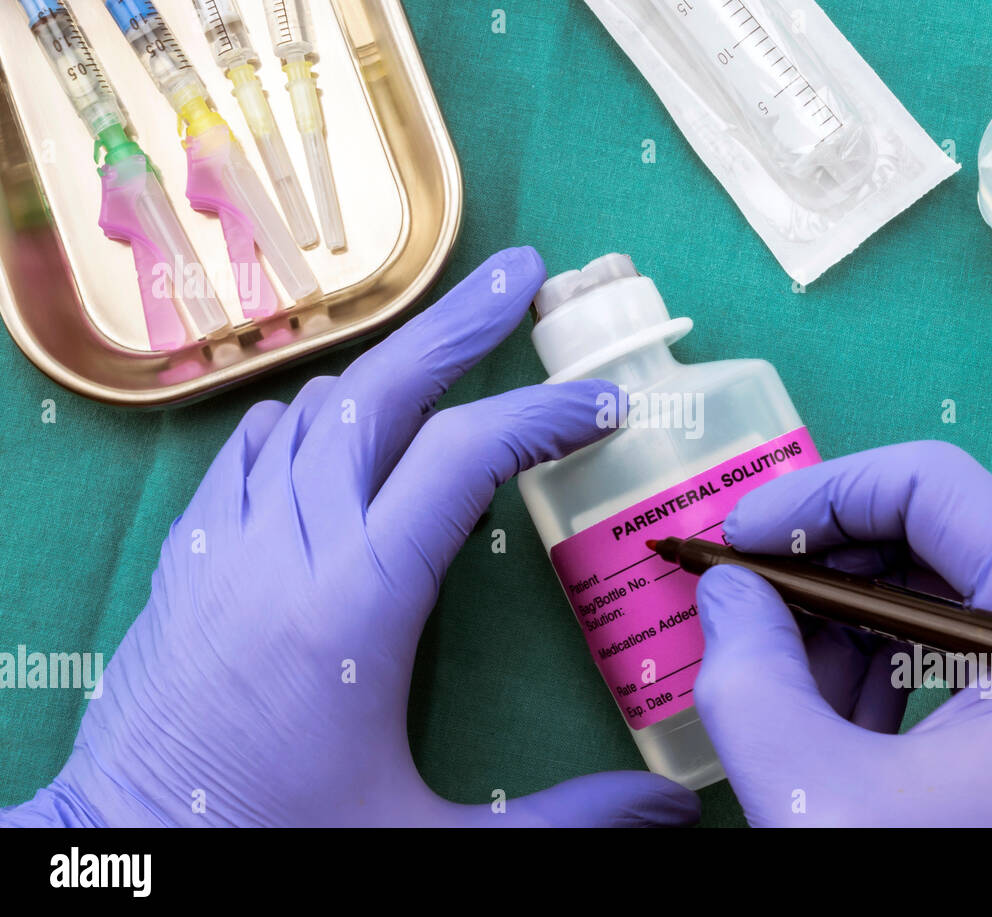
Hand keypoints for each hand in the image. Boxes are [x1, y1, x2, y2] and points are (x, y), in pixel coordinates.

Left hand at [1, 247, 698, 827]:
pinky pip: (248, 450)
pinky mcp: (187, 560)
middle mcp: (288, 549)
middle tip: (518, 273)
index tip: (600, 411)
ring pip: (310, 411)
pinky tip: (331, 429)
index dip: (540, 418)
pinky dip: (302, 421)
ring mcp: (227, 545)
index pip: (461, 459)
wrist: (132, 854)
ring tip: (447, 363)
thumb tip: (671, 809)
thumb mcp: (430, 842)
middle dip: (457, 324)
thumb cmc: (278, 840)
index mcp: (358, 604)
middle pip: (379, 394)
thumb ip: (563, 820)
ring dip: (386, 378)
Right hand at [693, 441, 991, 825]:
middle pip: (928, 532)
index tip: (735, 538)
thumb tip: (723, 588)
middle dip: (817, 567)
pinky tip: (822, 718)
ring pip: (928, 586)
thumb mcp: (816, 797)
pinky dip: (870, 665)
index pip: (930, 485)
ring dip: (835, 623)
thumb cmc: (939, 897)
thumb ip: (748, 677)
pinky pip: (945, 641)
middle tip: (736, 598)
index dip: (815, 496)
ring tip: (772, 678)